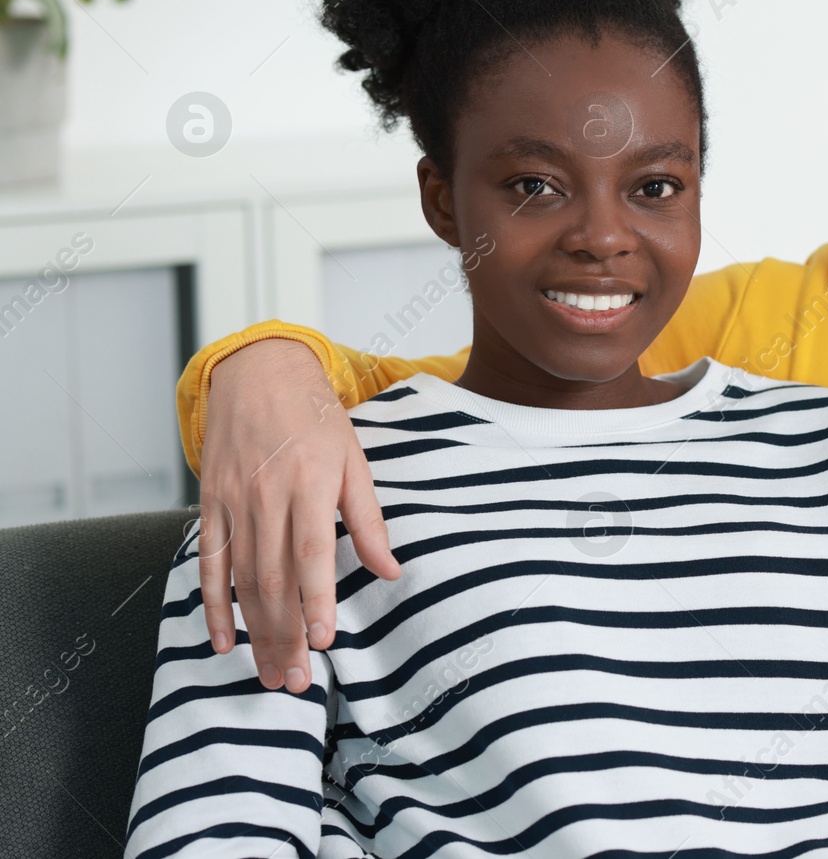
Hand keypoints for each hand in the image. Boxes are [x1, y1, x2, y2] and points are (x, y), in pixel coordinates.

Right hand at [198, 338, 400, 691]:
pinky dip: (213, 606)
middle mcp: (266, 496)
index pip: (311, 553)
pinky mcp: (210, 505)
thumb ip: (369, 520)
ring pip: (241, 580)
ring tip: (269, 673)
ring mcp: (233, 502)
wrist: (258, 374)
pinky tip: (225, 641)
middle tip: (295, 681)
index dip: (316, 600)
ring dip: (255, 632)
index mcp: (310, 484)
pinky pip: (209, 563)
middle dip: (284, 635)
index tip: (325, 641)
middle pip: (273, 579)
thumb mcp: (355, 461)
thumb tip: (391, 570)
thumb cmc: (315, 418)